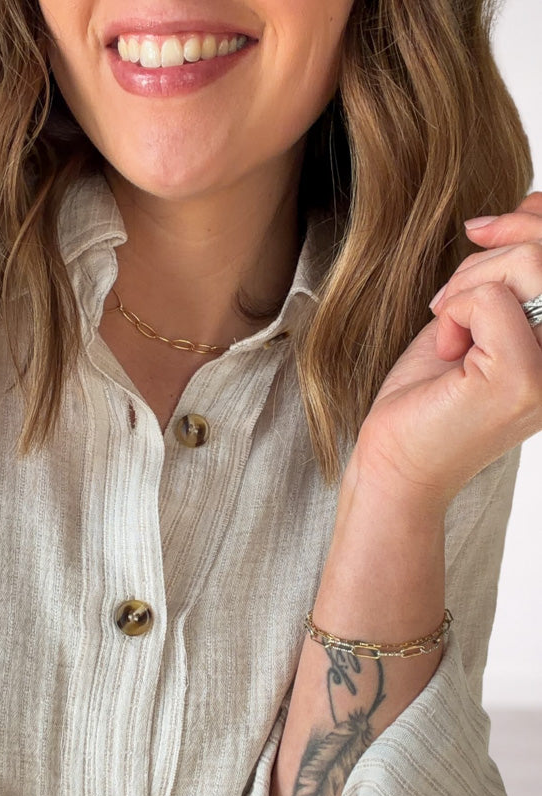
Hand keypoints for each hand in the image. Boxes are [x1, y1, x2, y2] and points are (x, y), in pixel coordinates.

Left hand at [350, 192, 541, 510]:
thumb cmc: (431, 395)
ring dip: (469, 283)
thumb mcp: (477, 316)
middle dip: (493, 251)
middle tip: (449, 295)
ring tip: (447, 322)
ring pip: (529, 264)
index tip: (483, 227)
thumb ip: (513, 270)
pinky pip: (489, 298)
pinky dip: (454, 311)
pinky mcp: (522, 380)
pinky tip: (446, 349)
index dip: (533, 220)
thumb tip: (532, 202)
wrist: (397, 464)